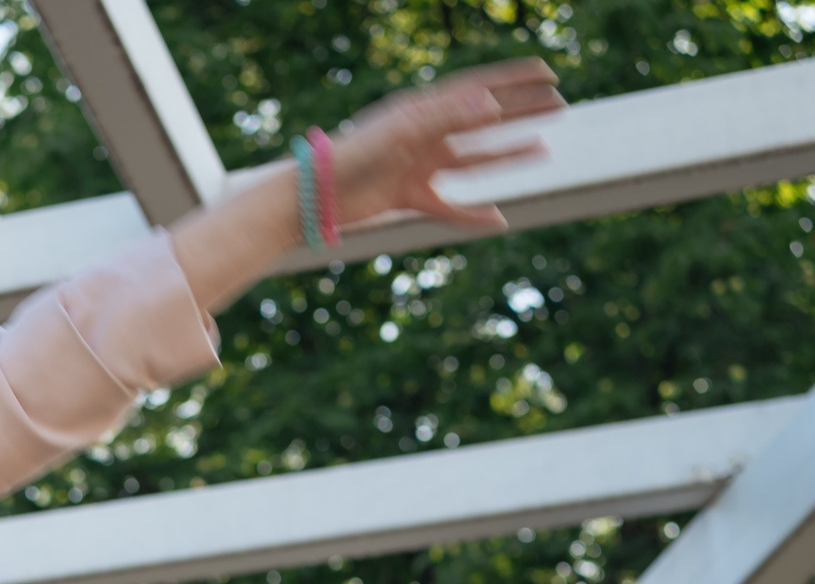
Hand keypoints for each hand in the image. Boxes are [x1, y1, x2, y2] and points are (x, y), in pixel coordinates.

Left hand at [328, 59, 564, 233]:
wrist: (312, 196)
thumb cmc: (351, 156)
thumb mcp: (401, 131)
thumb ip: (445, 117)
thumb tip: (494, 105)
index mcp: (420, 109)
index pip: (475, 88)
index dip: (512, 79)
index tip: (548, 73)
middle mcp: (422, 134)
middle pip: (482, 120)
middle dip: (520, 112)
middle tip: (560, 106)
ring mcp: (416, 165)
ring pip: (472, 160)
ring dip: (507, 154)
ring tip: (544, 149)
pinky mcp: (406, 196)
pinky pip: (447, 207)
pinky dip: (471, 215)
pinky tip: (498, 221)